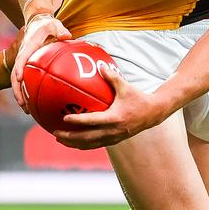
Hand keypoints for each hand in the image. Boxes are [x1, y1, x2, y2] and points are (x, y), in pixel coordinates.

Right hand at [11, 13, 71, 111]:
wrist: (36, 23)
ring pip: (18, 82)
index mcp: (27, 48)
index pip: (21, 59)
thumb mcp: (53, 24)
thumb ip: (60, 30)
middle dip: (17, 91)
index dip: (19, 69)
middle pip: (15, 76)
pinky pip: (25, 81)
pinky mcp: (27, 68)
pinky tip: (36, 104)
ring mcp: (23, 64)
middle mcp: (22, 57)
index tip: (20, 79)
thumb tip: (67, 36)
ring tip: (27, 110)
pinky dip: (28, 92)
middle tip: (23, 104)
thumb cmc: (47, 26)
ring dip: (21, 95)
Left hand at [54, 64, 168, 148]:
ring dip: (74, 143)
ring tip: (59, 140)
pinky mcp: (114, 140)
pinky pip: (95, 145)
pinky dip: (83, 144)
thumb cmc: (138, 98)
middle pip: (87, 137)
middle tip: (55, 133)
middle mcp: (113, 131)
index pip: (92, 121)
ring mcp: (114, 137)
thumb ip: (112, 76)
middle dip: (70, 137)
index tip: (64, 119)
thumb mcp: (125, 86)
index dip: (78, 120)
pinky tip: (73, 142)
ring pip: (90, 144)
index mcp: (114, 118)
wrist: (153, 114)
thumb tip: (100, 64)